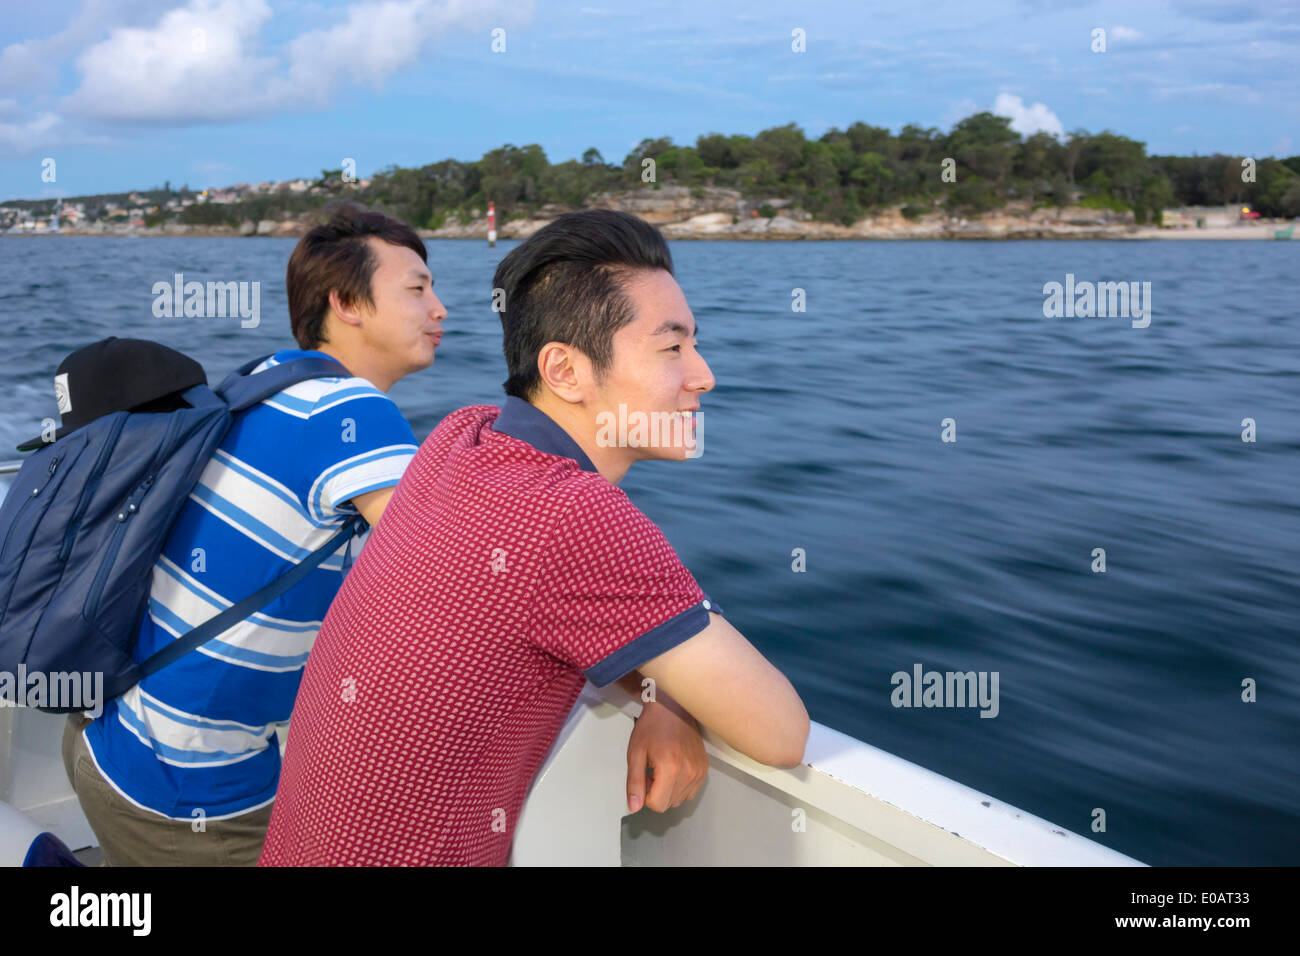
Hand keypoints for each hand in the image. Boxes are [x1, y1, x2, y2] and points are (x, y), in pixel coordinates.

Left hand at [625, 697, 707, 813]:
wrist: (672, 708)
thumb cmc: (653, 726)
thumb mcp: (635, 754)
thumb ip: (634, 783)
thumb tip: (634, 806)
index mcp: (670, 769)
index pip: (658, 805)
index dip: (646, 795)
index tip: (645, 778)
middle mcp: (689, 772)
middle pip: (669, 804)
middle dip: (657, 792)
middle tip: (653, 770)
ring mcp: (699, 771)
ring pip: (680, 799)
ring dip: (669, 789)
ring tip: (663, 767)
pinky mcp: (704, 769)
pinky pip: (690, 791)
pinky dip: (680, 785)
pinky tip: (674, 768)